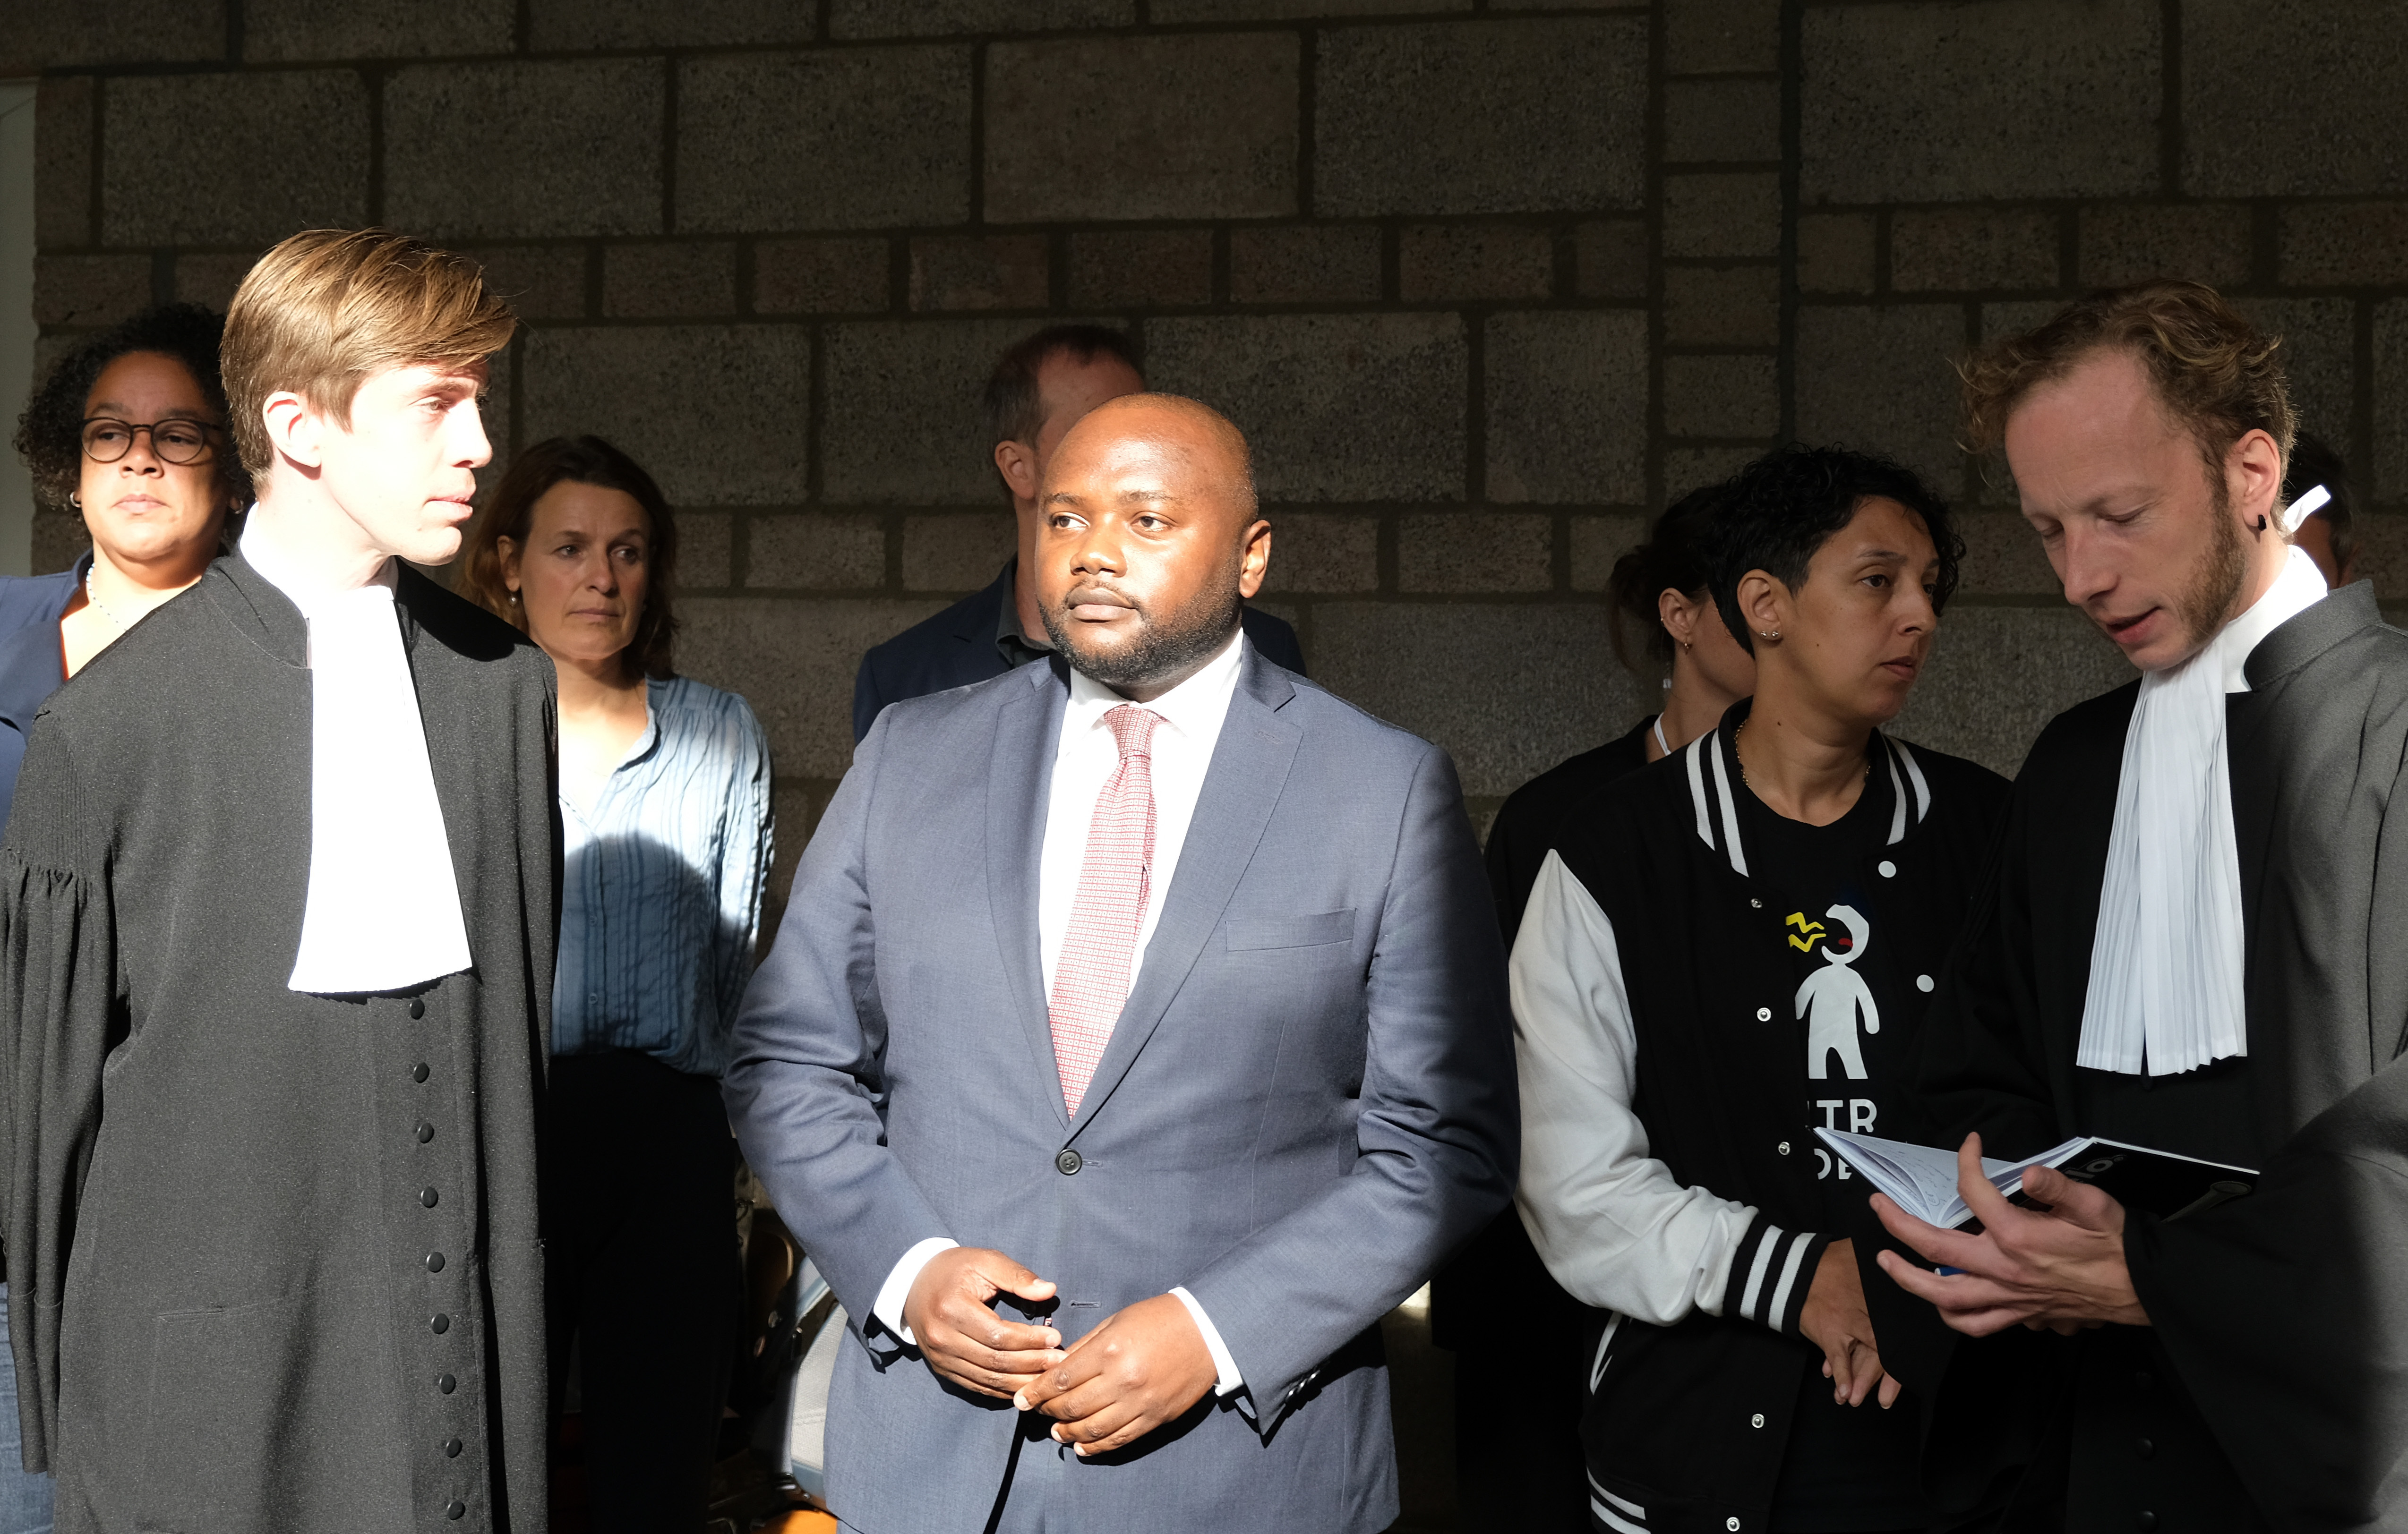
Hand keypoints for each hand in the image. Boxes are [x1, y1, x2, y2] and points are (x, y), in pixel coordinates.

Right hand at [902, 1246, 1064, 1398]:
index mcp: (952, 1308)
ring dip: (1021, 1382)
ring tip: (1048, 1376)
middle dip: (1031, 1364)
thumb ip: (1017, 1276)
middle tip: (1059, 1361)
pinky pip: (976, 1386)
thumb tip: (1049, 1290)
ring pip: (987, 1379)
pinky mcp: (941, 1369)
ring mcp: (940, 1357)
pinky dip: (1002, 1389)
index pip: (998, 1334)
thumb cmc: (955, 1269)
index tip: (1056, 1338)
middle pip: (995, 1361)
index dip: (1030, 1340)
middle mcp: (942, 1338)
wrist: (914, 1285)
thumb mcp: (985, 1261)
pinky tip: (1024, 1385)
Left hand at [1014, 1293, 1218, 1455]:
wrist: (1208, 1331)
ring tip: (1056, 1433)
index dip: (1036, 1392)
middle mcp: (1122, 1380)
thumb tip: (1057, 1367)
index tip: (1021, 1399)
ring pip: (1093, 1429)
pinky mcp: (1156, 1419)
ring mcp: (1140, 1403)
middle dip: (1048, 1412)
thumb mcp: (1117, 1321)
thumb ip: (1085, 1346)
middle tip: (1037, 1412)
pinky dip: (1097, 1447)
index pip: (1061, 1379)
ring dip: (1068, 1434)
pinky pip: (1120, 1440)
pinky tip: (1082, 1446)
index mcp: (1109, 1350)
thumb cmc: (1159, 1319)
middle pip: (1072, 1407)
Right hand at [1798, 1239, 1900, 1407]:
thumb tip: (1906, 1252)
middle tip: (1889, 1397)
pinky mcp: (1827, 1331)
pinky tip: (1843, 1394)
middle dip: (1889, 1374)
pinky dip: (1841, 1375)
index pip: (1899, 1321)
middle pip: (1886, 1343)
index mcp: (1879, 1292)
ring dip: (1864, 1379)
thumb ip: (1882, 1255)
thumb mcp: (1859, 1251)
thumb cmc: (1828, 1261)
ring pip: (1864, 1356)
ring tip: (1862, 1400)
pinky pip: (1837, 1358)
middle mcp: (1867, 1309)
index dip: (1909, 1342)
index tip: (1916, 1361)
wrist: (1792, 1268)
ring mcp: (1847, 1322)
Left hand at [1872, 1133, 2148, 1335]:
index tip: (1967, 1145)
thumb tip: (2029, 1170)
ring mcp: (2008, 1297)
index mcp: (2019, 1236)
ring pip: (1943, 1296)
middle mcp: (2005, 1270)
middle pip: (1934, 1248)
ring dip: (1908, 1279)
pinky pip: (1975, 1324)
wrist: (2140, 1290)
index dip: (1965, 1163)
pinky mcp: (2019, 1315)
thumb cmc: (2116, 1247)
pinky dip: (1950, 1316)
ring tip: (1887, 1263)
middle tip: (1878, 1206)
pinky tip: (1940, 1302)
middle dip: (1898, 1225)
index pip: (1974, 1192)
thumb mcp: (2093, 1205)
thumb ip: (2057, 1186)